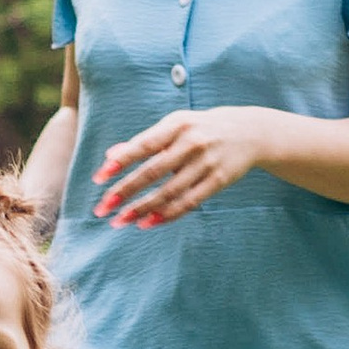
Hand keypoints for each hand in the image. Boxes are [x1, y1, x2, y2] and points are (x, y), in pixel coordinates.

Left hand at [92, 109, 273, 226]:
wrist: (248, 132)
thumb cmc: (200, 128)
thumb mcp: (174, 125)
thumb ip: (144, 140)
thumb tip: (110, 156)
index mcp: (177, 125)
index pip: (143, 145)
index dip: (121, 161)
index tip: (99, 178)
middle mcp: (192, 142)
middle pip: (153, 171)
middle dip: (125, 191)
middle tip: (102, 208)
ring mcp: (206, 163)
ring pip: (169, 192)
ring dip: (142, 208)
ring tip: (120, 220)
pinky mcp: (218, 181)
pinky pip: (189, 202)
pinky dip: (167, 215)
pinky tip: (146, 223)